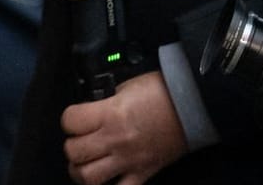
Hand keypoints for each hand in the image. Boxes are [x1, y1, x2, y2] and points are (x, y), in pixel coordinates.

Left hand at [58, 72, 187, 184]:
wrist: (193, 106)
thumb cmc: (162, 92)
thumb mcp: (126, 87)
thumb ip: (106, 100)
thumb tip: (94, 108)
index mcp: (110, 114)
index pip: (70, 121)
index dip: (69, 119)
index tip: (75, 119)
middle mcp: (115, 140)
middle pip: (74, 152)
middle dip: (72, 146)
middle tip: (79, 141)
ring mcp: (128, 160)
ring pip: (89, 178)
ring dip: (81, 172)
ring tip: (85, 164)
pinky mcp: (143, 173)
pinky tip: (107, 181)